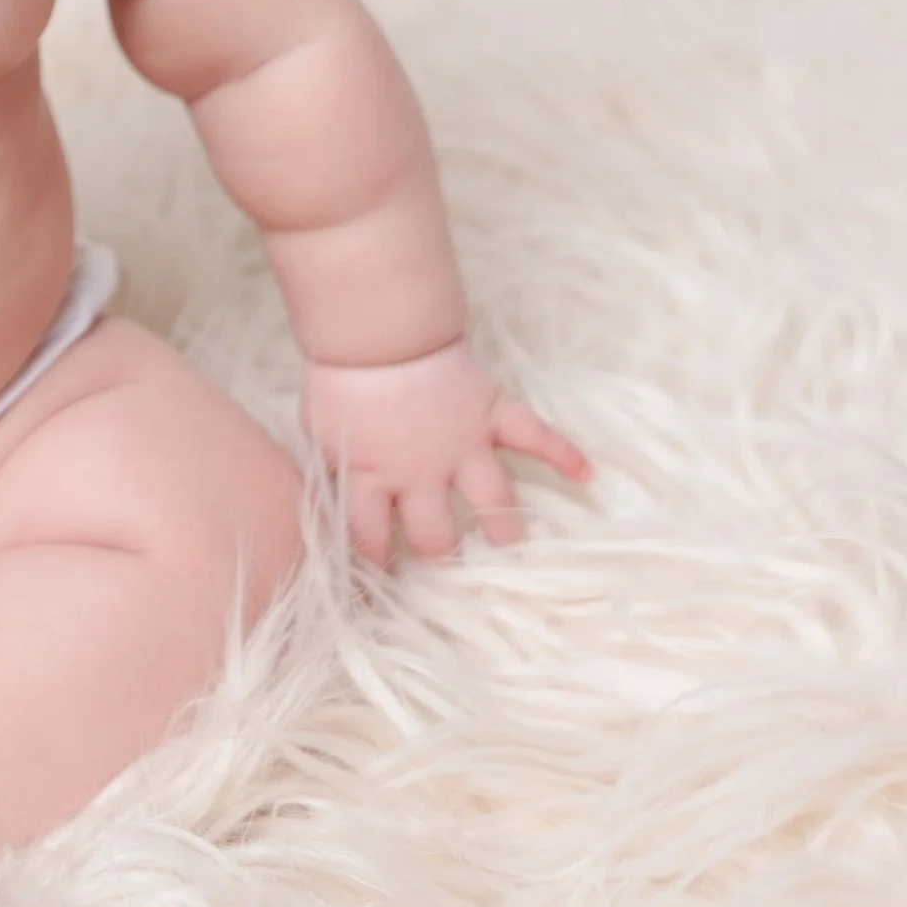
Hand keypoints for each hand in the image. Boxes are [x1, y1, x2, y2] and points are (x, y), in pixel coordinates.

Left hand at [299, 340, 590, 569]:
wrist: (377, 330)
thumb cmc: (340, 376)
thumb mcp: (319, 431)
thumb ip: (336, 467)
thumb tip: (335, 496)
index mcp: (373, 478)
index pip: (372, 537)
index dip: (376, 560)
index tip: (382, 576)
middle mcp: (422, 473)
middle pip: (436, 531)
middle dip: (439, 549)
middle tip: (443, 557)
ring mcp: (463, 445)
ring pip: (491, 500)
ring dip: (502, 526)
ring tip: (509, 544)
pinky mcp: (491, 412)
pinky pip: (535, 436)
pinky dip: (564, 453)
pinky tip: (587, 475)